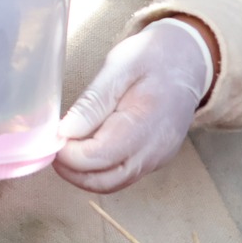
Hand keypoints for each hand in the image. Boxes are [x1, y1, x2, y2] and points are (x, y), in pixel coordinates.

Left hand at [53, 19, 214, 193]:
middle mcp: (154, 150)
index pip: (98, 157)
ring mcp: (156, 159)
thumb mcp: (119, 68)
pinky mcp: (154, 160)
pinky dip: (97, 170)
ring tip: (65, 146)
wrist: (189, 63)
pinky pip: (121, 175)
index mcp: (145, 124)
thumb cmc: (152, 59)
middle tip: (52, 146)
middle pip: (104, 181)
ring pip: (111, 183)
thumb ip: (93, 103)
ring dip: (81, 173)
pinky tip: (84, 148)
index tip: (52, 136)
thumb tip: (64, 133)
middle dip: (70, 170)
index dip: (68, 153)